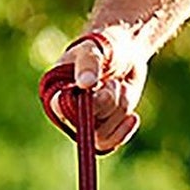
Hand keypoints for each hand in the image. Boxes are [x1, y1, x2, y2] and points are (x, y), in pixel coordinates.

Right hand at [51, 25, 147, 152]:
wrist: (126, 52)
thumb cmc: (105, 46)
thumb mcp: (96, 49)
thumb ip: (89, 62)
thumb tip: (85, 84)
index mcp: (56, 90)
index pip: (60, 108)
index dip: (81, 104)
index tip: (96, 86)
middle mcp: (67, 110)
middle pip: (86, 123)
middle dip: (107, 102)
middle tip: (114, 82)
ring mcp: (86, 121)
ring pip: (101, 135)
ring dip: (118, 111)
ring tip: (121, 87)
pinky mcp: (104, 128)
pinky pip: (111, 143)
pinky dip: (124, 130)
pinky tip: (133, 116)